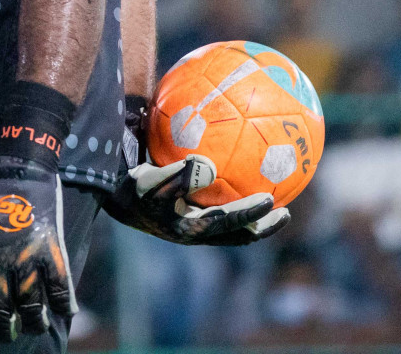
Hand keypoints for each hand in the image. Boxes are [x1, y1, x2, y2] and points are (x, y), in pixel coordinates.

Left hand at [0, 157, 77, 340]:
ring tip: (33, 326)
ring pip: (31, 305)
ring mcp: (29, 258)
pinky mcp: (52, 251)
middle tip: (4, 334)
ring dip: (33, 322)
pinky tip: (64, 311)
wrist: (20, 172)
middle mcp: (2, 263)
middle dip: (1, 330)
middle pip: (1, 310)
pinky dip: (64, 303)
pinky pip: (61, 285)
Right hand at [104, 153, 289, 245]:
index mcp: (189, 229)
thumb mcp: (150, 181)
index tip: (271, 200)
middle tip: (285, 212)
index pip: (228, 222)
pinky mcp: (190, 221)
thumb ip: (177, 175)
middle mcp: (196, 233)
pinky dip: (236, 206)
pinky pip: (220, 214)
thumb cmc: (133, 187)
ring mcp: (194, 230)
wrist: (115, 199)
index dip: (250, 213)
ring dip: (254, 222)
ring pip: (232, 230)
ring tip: (275, 205)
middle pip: (237, 236)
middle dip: (262, 226)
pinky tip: (243, 184)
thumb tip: (206, 164)